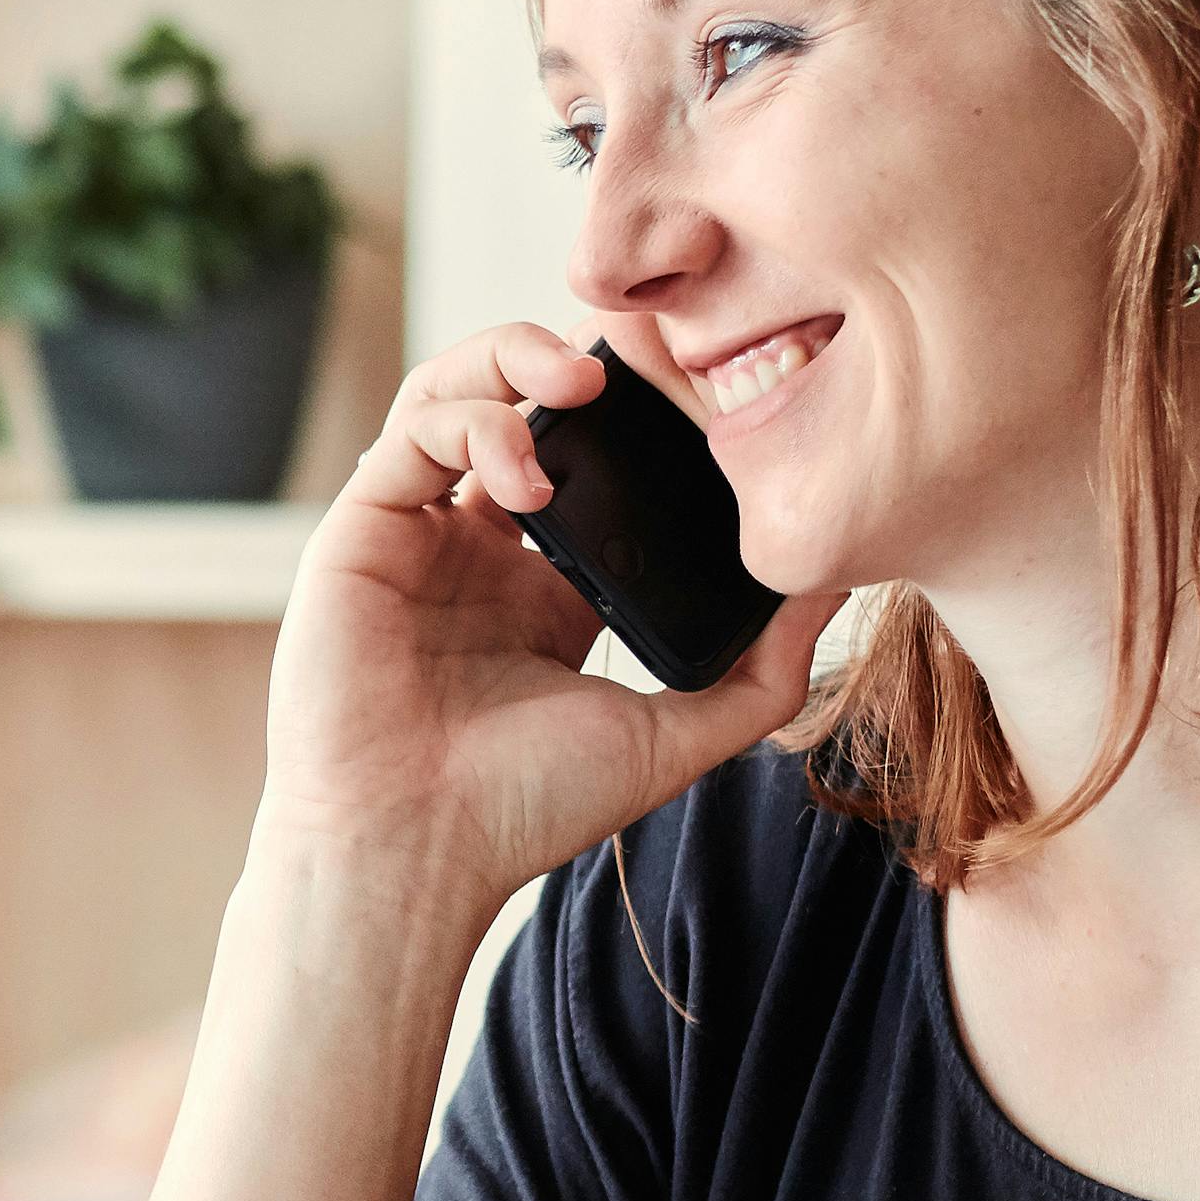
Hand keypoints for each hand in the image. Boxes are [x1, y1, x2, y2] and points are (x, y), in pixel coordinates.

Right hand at [258, 323, 839, 924]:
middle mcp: (476, 546)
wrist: (417, 852)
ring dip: (515, 362)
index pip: (594, 460)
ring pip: (453, 393)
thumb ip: (760, 670)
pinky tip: (528, 474)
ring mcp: (416, 532)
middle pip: (519, 403)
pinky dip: (473, 424)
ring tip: (582, 378)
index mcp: (546, 585)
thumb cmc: (524, 808)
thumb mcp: (675, 735)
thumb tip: (838, 583)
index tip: (702, 385)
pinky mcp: (361, 529)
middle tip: (642, 348)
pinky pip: (409, 432)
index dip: (642, 410)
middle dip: (578, 358)